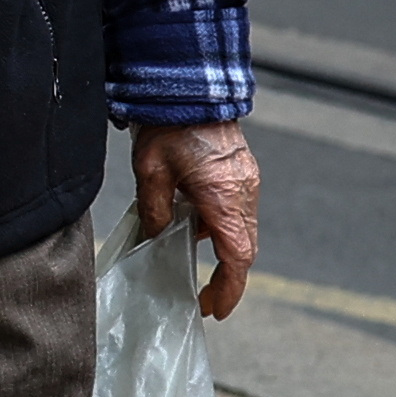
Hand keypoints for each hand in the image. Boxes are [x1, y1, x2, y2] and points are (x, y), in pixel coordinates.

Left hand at [132, 121, 260, 318]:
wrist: (189, 86)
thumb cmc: (169, 125)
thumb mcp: (150, 171)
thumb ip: (154, 209)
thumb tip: (154, 237)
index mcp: (225, 198)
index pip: (236, 257)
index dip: (228, 289)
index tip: (214, 309)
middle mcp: (243, 193)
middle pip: (243, 249)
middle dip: (226, 279)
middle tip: (203, 299)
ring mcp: (246, 182)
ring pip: (241, 231)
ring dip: (222, 252)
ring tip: (191, 267)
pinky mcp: (240, 173)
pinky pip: (236, 212)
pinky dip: (219, 228)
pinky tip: (192, 228)